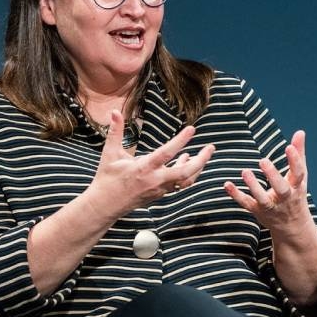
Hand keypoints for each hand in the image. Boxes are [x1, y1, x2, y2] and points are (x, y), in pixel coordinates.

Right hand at [87, 110, 214, 219]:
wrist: (105, 205)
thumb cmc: (107, 178)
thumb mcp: (109, 153)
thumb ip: (115, 132)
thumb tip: (114, 111)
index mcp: (143, 168)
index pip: (167, 153)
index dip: (181, 140)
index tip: (192, 129)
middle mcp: (154, 180)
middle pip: (185, 173)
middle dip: (201, 160)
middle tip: (211, 148)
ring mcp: (159, 189)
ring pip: (185, 180)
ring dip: (197, 168)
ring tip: (203, 154)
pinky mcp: (160, 194)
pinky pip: (179, 185)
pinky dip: (186, 174)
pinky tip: (186, 163)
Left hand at [224, 130, 310, 233]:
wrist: (292, 227)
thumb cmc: (295, 194)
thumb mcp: (299, 176)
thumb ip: (298, 154)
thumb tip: (300, 132)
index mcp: (297, 186)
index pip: (299, 173)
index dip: (295, 161)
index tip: (288, 147)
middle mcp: (285, 197)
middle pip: (281, 188)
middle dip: (272, 176)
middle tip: (263, 160)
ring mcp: (271, 206)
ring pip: (262, 198)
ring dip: (253, 186)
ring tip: (245, 171)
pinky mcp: (258, 211)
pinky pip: (246, 203)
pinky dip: (236, 195)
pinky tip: (227, 184)